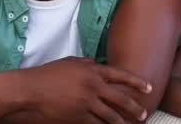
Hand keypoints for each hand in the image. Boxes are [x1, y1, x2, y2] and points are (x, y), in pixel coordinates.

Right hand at [25, 56, 151, 123]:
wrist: (31, 90)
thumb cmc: (48, 74)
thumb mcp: (70, 62)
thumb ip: (86, 63)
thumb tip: (96, 63)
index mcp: (92, 70)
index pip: (121, 75)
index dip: (136, 82)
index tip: (149, 88)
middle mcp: (93, 86)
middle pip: (121, 99)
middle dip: (134, 108)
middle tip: (143, 114)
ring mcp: (86, 102)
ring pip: (111, 116)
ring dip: (122, 123)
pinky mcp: (78, 117)